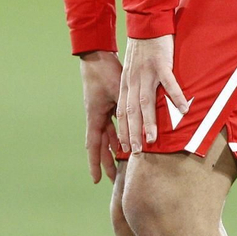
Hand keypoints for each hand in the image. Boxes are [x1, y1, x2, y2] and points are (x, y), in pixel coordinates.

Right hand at [79, 51, 124, 182]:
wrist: (98, 55)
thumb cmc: (106, 73)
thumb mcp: (117, 92)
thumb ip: (127, 109)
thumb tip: (143, 125)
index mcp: (95, 117)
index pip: (93, 146)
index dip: (95, 164)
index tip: (96, 180)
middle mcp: (97, 117)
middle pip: (101, 145)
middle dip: (106, 162)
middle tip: (110, 180)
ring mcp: (102, 111)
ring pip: (108, 136)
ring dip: (114, 150)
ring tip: (121, 165)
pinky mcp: (109, 104)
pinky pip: (113, 124)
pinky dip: (119, 134)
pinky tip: (125, 142)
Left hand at [116, 35, 188, 153]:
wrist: (146, 22)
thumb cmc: (142, 49)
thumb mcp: (132, 69)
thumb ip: (134, 87)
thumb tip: (138, 108)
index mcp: (126, 83)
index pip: (122, 111)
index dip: (122, 129)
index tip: (124, 147)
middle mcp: (133, 80)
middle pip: (131, 110)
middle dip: (132, 132)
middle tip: (136, 152)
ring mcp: (146, 72)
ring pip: (145, 101)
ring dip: (148, 121)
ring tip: (152, 139)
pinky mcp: (160, 63)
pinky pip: (169, 83)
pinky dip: (175, 96)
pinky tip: (183, 109)